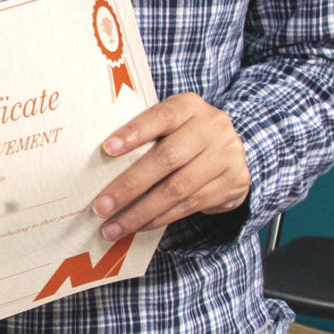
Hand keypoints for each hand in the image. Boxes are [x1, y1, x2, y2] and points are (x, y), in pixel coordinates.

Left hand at [93, 95, 250, 237]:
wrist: (230, 153)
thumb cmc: (184, 138)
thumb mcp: (170, 126)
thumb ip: (145, 137)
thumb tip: (100, 163)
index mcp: (189, 106)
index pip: (160, 116)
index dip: (134, 133)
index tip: (106, 150)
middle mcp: (212, 127)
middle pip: (167, 158)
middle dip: (130, 185)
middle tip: (101, 206)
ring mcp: (226, 155)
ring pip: (178, 189)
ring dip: (140, 212)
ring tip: (113, 227)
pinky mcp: (233, 183)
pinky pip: (189, 206)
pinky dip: (159, 219)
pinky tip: (137, 226)